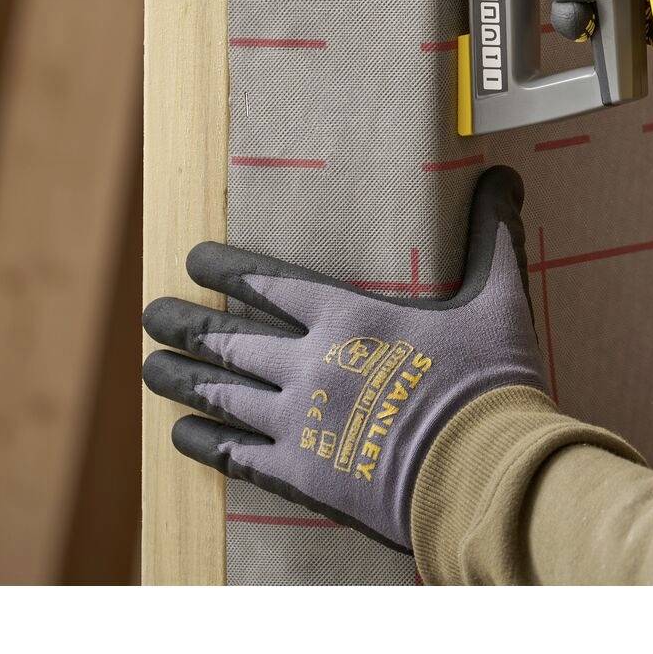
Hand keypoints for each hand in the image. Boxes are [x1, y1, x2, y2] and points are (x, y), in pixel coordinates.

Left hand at [142, 166, 547, 551]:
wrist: (480, 469)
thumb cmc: (490, 380)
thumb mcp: (499, 299)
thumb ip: (491, 237)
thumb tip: (502, 177)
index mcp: (351, 317)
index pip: (273, 284)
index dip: (228, 270)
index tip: (192, 260)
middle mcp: (311, 364)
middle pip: (232, 340)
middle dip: (187, 325)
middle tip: (153, 315)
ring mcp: (299, 422)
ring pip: (221, 395)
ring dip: (180, 379)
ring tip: (150, 368)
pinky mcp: (301, 475)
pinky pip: (236, 455)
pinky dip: (203, 443)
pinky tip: (179, 435)